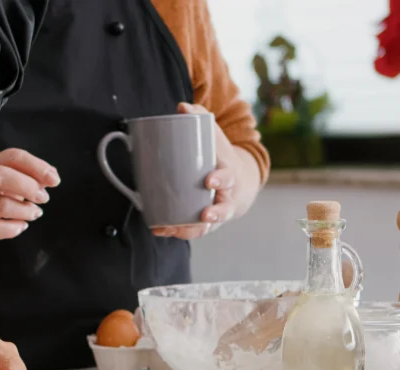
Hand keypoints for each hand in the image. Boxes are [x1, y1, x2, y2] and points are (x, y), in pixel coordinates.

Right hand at [0, 149, 60, 250]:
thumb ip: (24, 176)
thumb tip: (51, 177)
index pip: (14, 157)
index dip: (37, 166)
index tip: (54, 180)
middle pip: (3, 177)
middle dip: (29, 187)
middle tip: (43, 198)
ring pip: (1, 206)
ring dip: (24, 211)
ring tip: (34, 213)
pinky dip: (13, 228)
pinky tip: (20, 226)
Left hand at [152, 102, 244, 239]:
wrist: (238, 179)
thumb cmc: (220, 155)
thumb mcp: (214, 135)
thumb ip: (199, 117)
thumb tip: (181, 107)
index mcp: (229, 173)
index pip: (228, 178)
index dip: (220, 180)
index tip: (209, 181)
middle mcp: (226, 196)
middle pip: (224, 208)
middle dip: (215, 213)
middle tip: (204, 214)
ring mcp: (217, 211)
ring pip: (207, 226)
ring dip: (191, 229)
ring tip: (172, 229)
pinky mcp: (206, 221)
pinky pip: (195, 231)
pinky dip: (179, 232)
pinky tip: (161, 230)